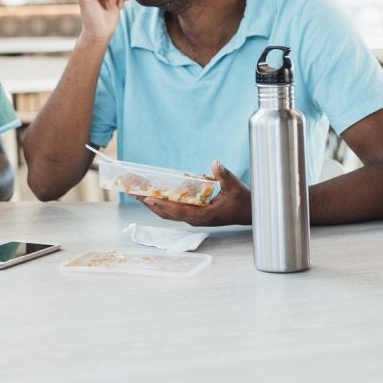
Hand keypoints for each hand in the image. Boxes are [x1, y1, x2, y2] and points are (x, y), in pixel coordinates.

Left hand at [135, 162, 250, 226]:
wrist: (250, 213)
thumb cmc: (243, 201)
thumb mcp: (236, 187)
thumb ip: (224, 176)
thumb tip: (215, 163)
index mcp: (203, 215)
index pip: (178, 211)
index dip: (162, 205)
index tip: (147, 198)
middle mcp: (195, 219)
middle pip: (166, 213)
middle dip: (149, 203)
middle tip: (132, 191)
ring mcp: (194, 218)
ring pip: (167, 213)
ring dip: (152, 204)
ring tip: (136, 193)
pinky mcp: (194, 215)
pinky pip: (173, 211)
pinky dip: (161, 204)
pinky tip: (153, 195)